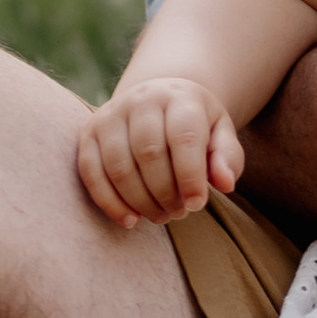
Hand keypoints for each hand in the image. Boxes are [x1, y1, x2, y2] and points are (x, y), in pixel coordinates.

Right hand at [76, 79, 241, 228]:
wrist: (158, 100)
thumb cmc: (194, 125)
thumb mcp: (220, 133)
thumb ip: (227, 157)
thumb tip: (226, 183)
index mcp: (179, 97)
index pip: (184, 137)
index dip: (190, 175)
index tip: (197, 205)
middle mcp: (141, 99)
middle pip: (149, 153)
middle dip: (165, 192)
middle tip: (179, 213)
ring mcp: (111, 114)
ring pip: (119, 165)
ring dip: (140, 201)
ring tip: (161, 216)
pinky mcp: (89, 133)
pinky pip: (91, 172)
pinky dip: (109, 202)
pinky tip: (130, 220)